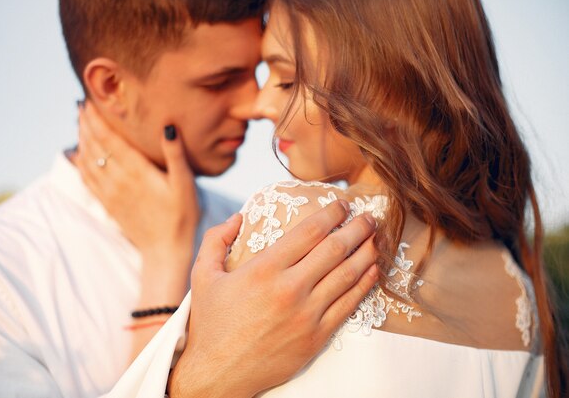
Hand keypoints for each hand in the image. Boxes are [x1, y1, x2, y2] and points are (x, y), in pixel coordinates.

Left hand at [75, 102, 199, 265]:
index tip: (89, 102)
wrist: (165, 250)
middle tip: (81, 106)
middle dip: (86, 124)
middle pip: (95, 147)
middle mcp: (119, 180)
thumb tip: (168, 127)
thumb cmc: (181, 216)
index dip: (97, 120)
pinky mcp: (108, 205)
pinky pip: (87, 180)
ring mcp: (111, 194)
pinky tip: (79, 155)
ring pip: (88, 161)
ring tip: (80, 124)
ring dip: (82, 140)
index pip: (109, 139)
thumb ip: (175, 155)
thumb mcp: (185, 184)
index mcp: (137, 171)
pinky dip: (80, 163)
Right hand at [169, 201, 378, 397]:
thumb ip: (215, 240)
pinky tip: (372, 270)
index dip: (331, 214)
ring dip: (367, 252)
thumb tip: (238, 217)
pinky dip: (364, 284)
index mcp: (264, 269)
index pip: (309, 232)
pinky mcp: (317, 336)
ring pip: (348, 274)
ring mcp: (307, 314)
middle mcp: (290, 288)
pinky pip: (349, 304)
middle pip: (335, 249)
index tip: (342, 205)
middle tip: (368, 216)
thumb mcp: (202, 276)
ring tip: (376, 238)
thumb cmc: (211, 323)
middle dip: (357, 228)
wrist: (220, 373)